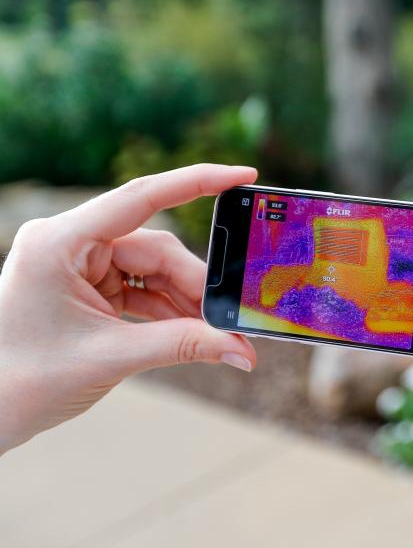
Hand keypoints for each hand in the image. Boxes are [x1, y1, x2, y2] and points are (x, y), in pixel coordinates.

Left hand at [0, 164, 258, 454]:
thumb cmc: (25, 381)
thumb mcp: (112, 357)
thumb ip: (184, 345)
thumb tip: (242, 349)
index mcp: (60, 241)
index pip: (141, 197)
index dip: (198, 182)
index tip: (243, 175)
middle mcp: (70, 242)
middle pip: (156, 249)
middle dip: (196, 285)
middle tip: (233, 321)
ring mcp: (79, 263)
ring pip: (155, 270)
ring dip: (186, 302)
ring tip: (216, 335)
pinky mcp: (88, 285)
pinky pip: (142, 287)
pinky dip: (168, 310)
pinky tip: (193, 334)